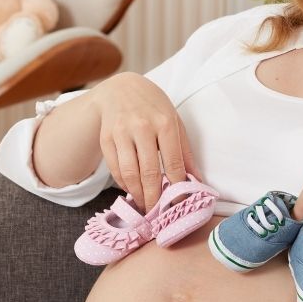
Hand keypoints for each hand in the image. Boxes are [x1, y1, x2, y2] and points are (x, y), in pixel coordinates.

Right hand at [88, 72, 201, 211]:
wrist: (120, 88)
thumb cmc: (153, 107)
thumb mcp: (174, 121)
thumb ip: (185, 151)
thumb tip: (196, 180)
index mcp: (165, 122)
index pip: (173, 163)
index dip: (177, 187)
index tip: (179, 203)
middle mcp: (142, 127)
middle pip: (149, 172)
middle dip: (154, 198)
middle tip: (158, 213)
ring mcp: (121, 132)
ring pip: (128, 173)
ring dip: (137, 194)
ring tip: (144, 204)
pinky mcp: (106, 138)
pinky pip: (114, 168)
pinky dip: (123, 183)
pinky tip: (131, 189)